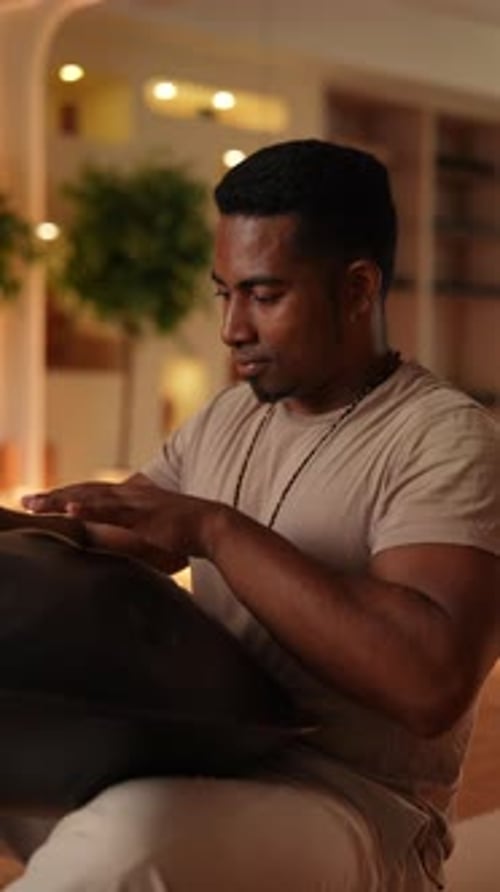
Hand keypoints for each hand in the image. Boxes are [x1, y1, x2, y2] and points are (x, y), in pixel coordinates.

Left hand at [22, 477, 221, 563]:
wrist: (213, 526)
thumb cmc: (186, 532)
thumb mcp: (154, 530)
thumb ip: (135, 533)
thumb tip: (123, 545)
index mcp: (130, 497)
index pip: (90, 493)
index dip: (65, 495)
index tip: (39, 500)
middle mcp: (129, 495)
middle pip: (84, 492)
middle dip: (54, 496)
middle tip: (25, 501)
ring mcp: (135, 504)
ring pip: (92, 499)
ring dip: (63, 500)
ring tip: (38, 504)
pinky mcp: (143, 516)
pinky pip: (112, 513)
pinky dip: (90, 510)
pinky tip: (71, 511)